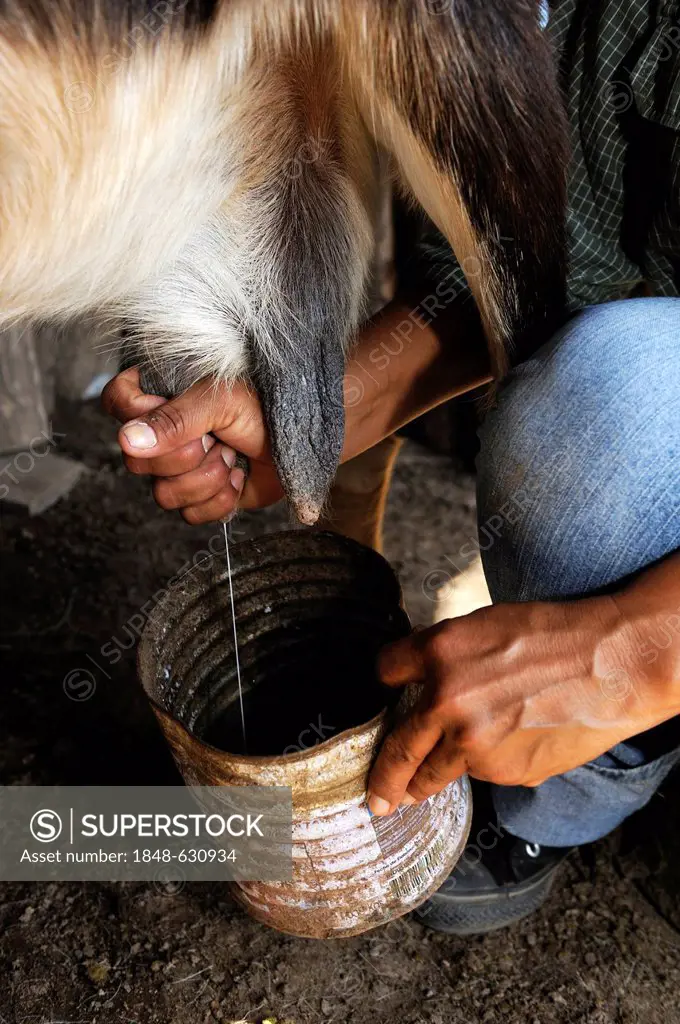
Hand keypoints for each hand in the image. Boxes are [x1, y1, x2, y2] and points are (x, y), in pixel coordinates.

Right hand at [102, 367, 282, 522]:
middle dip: (188, 456)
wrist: (303, 438)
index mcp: (160, 396)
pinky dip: (221, 499)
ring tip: (232, 456)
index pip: (118, 404)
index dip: (142, 419)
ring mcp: (179, 468)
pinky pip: (190, 515)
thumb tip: (127, 440)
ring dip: (208, 479)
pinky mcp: (201, 496)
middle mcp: (162, 434)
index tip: (182, 418)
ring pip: (164, 495)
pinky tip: (239, 476)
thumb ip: (174, 420)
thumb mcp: (220, 402)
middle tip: (218, 438)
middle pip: (137, 463)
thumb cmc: (265, 406)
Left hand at [366, 595, 668, 815]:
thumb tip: (419, 679)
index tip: (385, 692)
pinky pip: (482, 773)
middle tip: (376, 798)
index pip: (385, 671)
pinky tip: (509, 748)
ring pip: (437, 772)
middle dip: (383, 779)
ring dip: (425, 783)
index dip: (386, 680)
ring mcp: (475, 743)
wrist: (610, 665)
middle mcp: (446, 702)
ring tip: (415, 792)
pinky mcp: (505, 770)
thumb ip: (445, 655)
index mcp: (438, 654)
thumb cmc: (553, 636)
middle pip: (396, 750)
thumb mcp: (485, 625)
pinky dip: (485, 767)